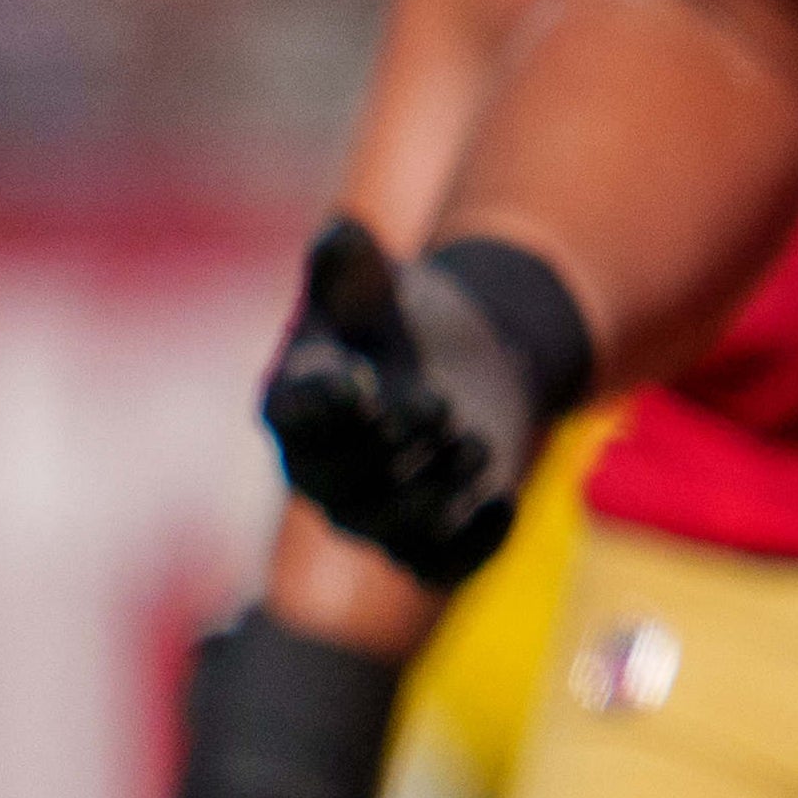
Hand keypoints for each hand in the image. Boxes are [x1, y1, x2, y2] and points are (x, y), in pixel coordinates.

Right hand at [256, 216, 589, 591]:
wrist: (462, 361)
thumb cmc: (399, 320)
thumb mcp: (376, 285)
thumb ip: (351, 266)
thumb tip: (340, 233)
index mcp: (294, 404)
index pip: (296, 416)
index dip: (325, 406)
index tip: (363, 382)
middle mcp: (321, 472)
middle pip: (345, 483)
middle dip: (395, 449)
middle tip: (443, 408)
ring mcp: (372, 515)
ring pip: (396, 528)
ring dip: (437, 491)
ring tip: (476, 440)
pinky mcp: (428, 542)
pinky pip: (443, 565)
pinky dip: (474, 542)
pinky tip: (502, 502)